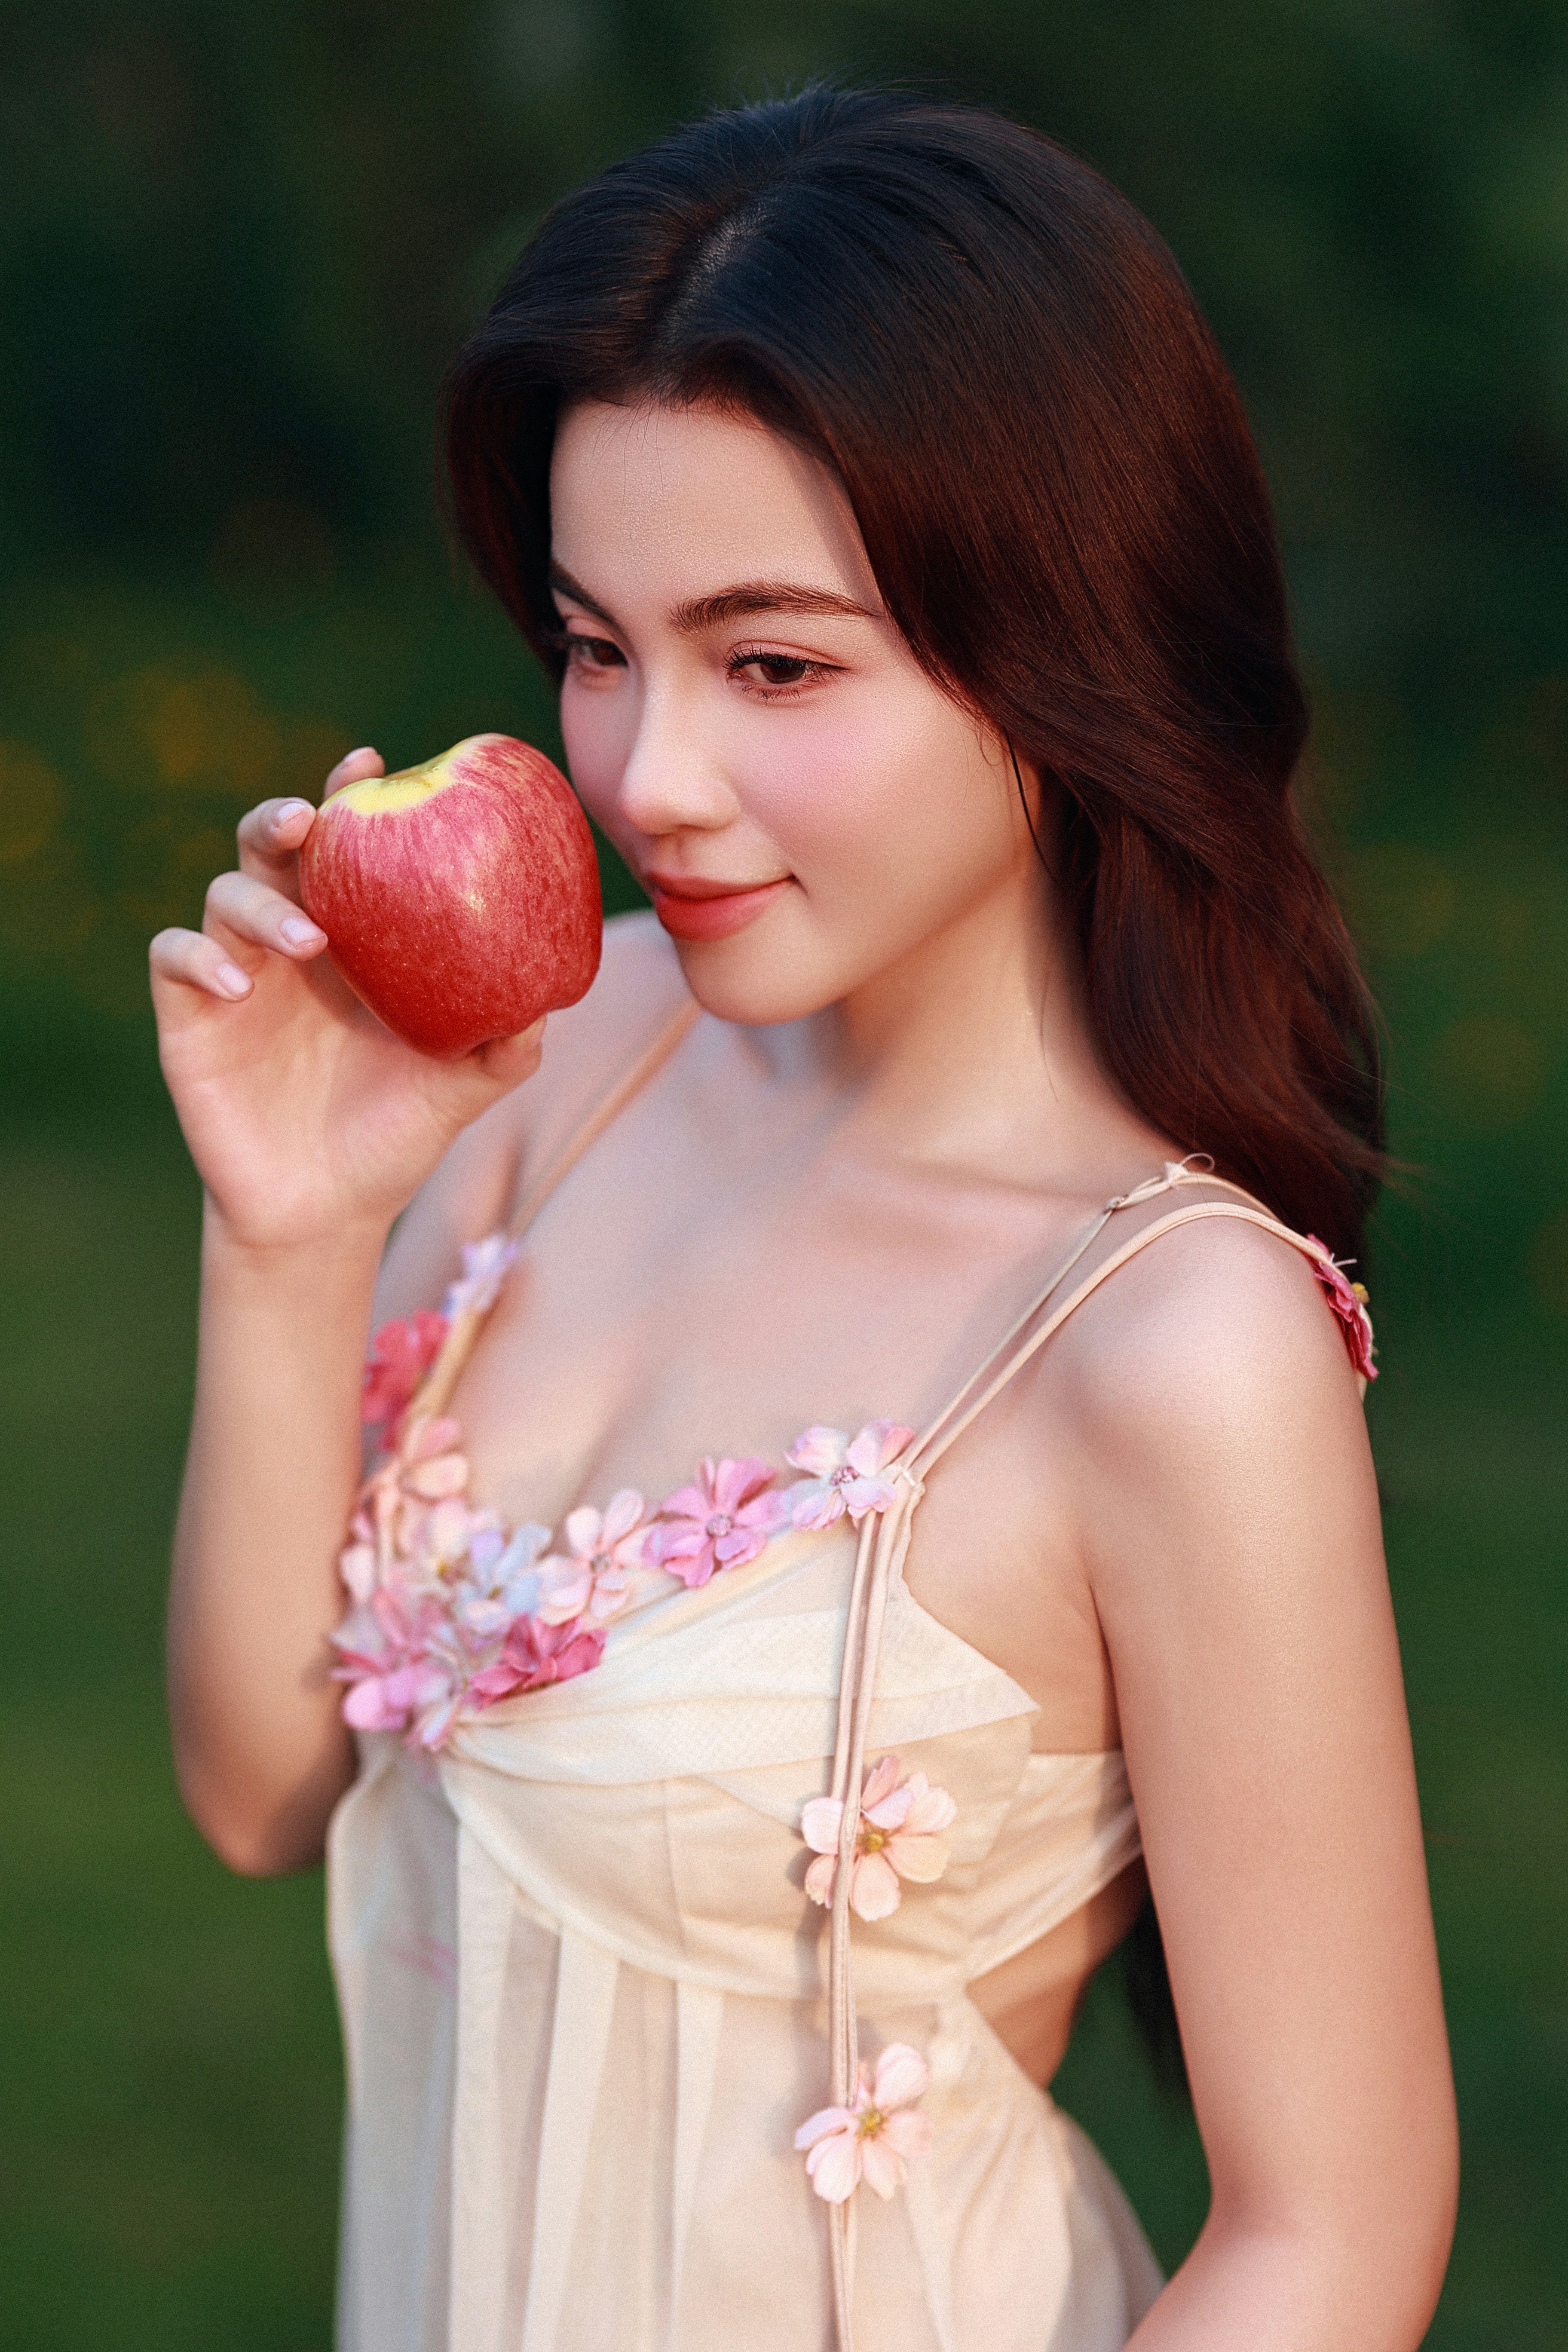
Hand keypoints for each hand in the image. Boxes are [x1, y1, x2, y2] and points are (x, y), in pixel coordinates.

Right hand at [150, 748, 544, 1252]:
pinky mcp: (190, 1017)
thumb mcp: (462, 1089)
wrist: (328, 1212)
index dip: (352, 794)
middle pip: (270, 846)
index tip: (373, 764)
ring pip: (223, 893)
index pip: (348, 846)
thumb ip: (506, 1044)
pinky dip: (200, 958)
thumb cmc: (394, 1134)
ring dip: (259, 902)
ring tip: (306, 938)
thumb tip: (549, 1001)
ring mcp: (236, 973)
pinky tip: (239, 987)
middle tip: (314, 821)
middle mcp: (291, 939)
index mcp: (355, 937)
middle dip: (284, 818)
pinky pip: (175, 957)